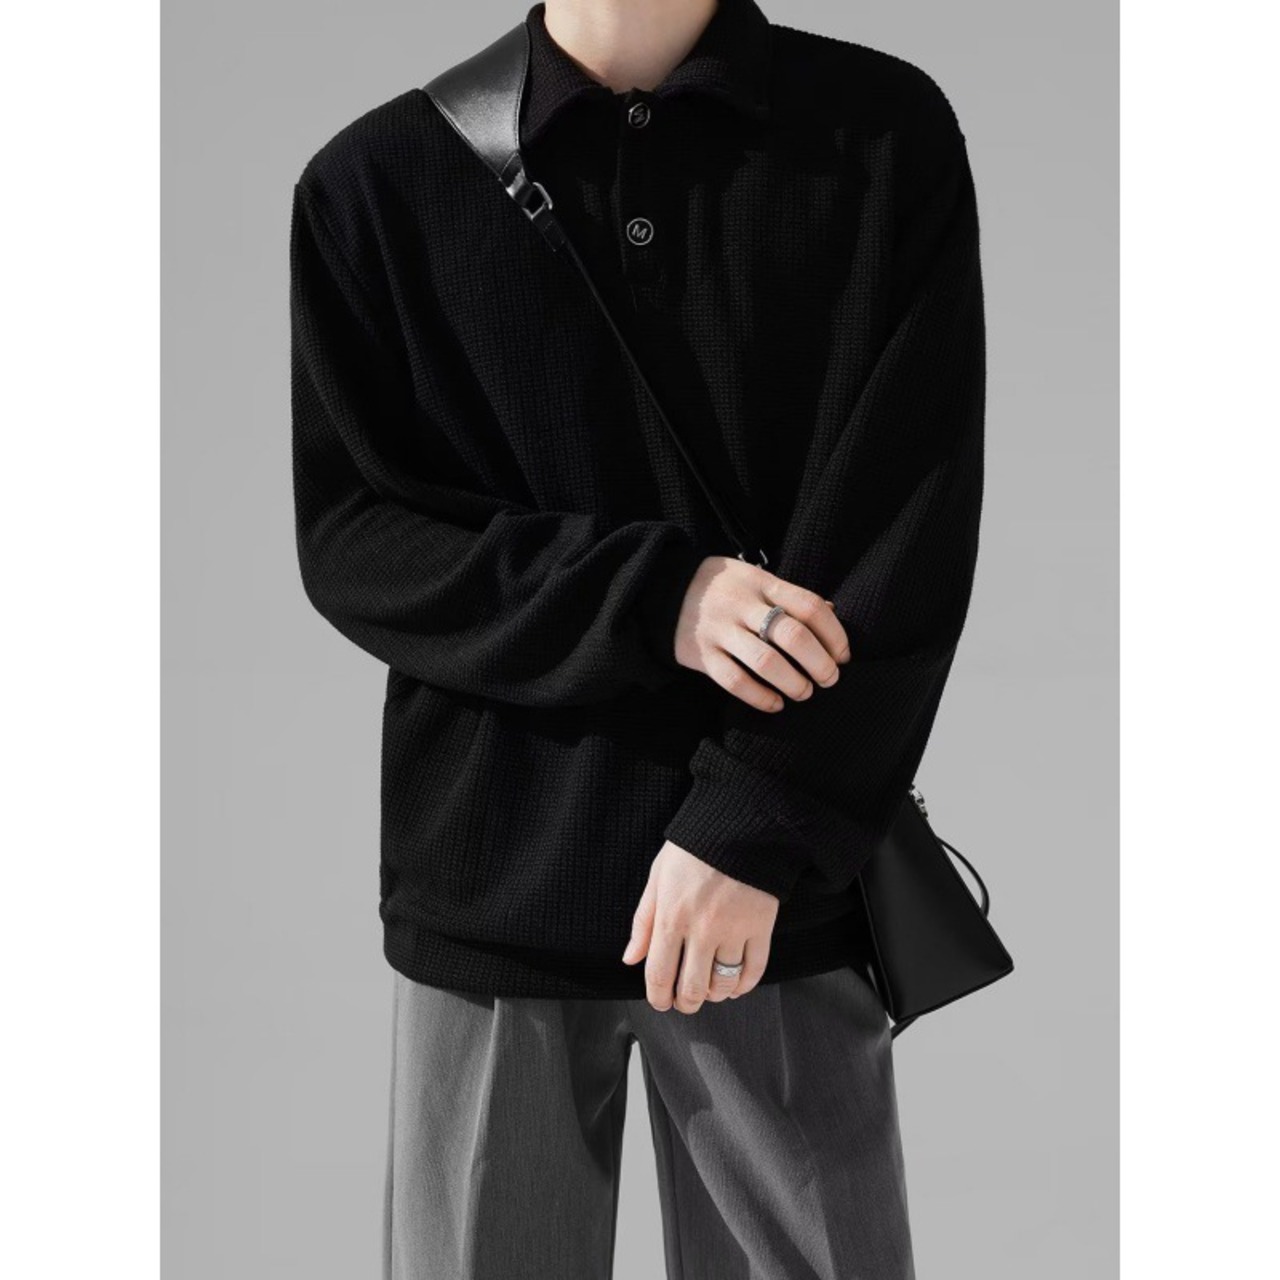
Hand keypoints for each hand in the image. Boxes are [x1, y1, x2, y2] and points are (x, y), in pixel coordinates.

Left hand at [621, 839, 778, 1012]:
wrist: (737, 826)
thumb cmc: (693, 850)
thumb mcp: (657, 879)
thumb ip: (644, 922)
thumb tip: (630, 958)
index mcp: (672, 917)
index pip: (660, 974)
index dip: (658, 997)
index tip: (661, 1002)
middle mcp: (702, 929)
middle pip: (693, 987)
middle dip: (686, 1003)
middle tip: (684, 1002)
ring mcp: (734, 929)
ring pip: (723, 983)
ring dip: (714, 995)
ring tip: (709, 991)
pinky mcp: (761, 926)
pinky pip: (754, 969)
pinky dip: (744, 985)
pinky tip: (735, 986)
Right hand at [674, 556, 850, 711]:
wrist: (663, 590)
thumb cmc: (724, 588)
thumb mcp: (756, 579)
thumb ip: (789, 596)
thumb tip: (831, 613)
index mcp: (762, 582)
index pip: (809, 607)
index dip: (834, 634)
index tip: (843, 655)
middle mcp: (742, 605)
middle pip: (792, 636)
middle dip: (820, 663)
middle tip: (830, 679)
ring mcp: (720, 630)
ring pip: (765, 662)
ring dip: (793, 683)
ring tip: (804, 692)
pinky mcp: (702, 655)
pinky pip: (734, 681)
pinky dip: (760, 697)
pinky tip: (775, 703)